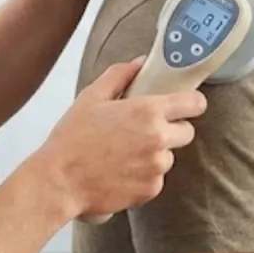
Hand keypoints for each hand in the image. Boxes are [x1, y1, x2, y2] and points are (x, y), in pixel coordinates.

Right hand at [32, 58, 206, 220]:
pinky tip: (120, 172)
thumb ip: (120, 75)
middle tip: (144, 131)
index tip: (186, 105)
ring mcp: (156, 167)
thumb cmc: (72, 139)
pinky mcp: (150, 190)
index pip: (194, 103)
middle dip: (172, 130)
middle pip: (187, 132)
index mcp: (147, 111)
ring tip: (124, 155)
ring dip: (154, 155)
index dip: (192, 103)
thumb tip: (140, 62)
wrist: (59, 181)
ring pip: (169, 157)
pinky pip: (156, 179)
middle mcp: (158, 139)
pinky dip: (144, 177)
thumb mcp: (91, 97)